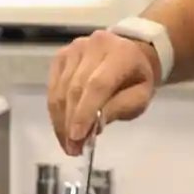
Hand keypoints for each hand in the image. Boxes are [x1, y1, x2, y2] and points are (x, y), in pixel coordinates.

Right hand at [47, 30, 159, 155]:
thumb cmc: (136, 79)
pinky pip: (53, 86)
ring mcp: (74, 48)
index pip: (97, 84)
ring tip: (67, 143)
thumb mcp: (140, 98)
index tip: (77, 137)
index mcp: (120, 54)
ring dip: (61, 120)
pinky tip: (62, 127)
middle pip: (75, 87)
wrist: (131, 54)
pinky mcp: (61, 55)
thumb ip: (119, 109)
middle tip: (72, 148)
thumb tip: (93, 127)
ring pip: (61, 89)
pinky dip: (55, 110)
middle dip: (71, 121)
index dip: (85, 111)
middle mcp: (94, 45)